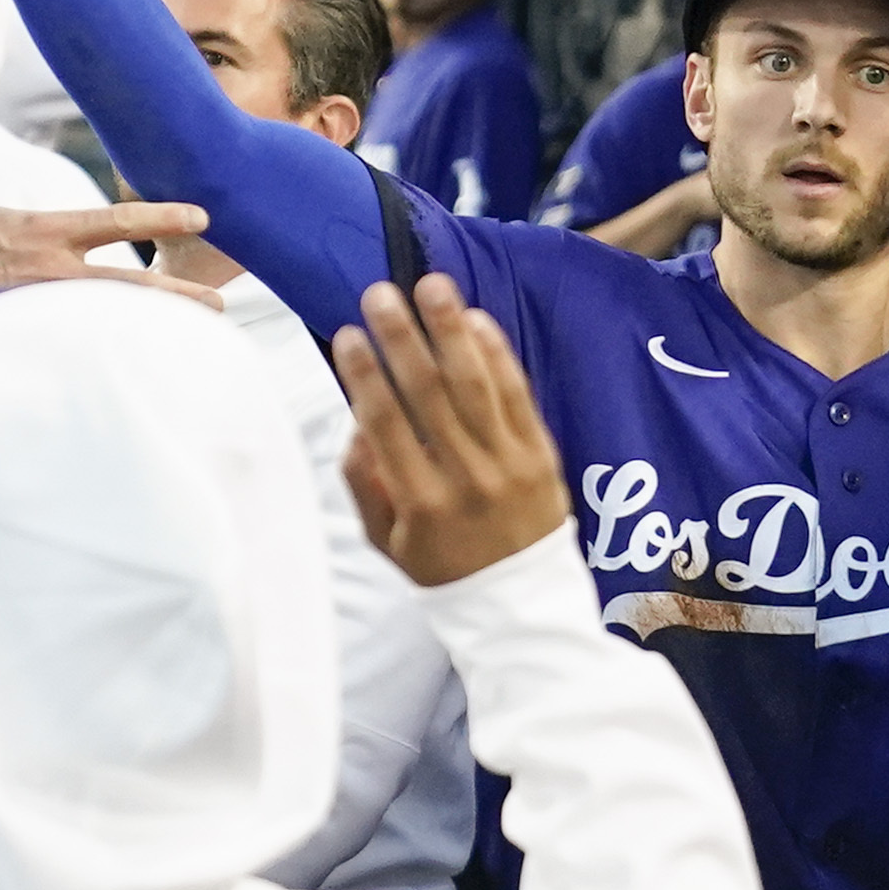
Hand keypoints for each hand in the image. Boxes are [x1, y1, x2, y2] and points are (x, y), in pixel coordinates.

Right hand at [0, 202, 218, 341]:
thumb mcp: (5, 223)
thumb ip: (51, 236)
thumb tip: (85, 245)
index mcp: (46, 232)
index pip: (117, 220)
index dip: (162, 216)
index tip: (201, 217)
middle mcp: (49, 268)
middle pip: (130, 281)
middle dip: (177, 293)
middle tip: (219, 302)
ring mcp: (37, 306)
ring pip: (107, 319)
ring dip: (146, 329)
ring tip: (187, 342)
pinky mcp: (21, 336)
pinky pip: (69, 349)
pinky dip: (99, 359)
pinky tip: (125, 372)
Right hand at [331, 275, 572, 587]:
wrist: (521, 604)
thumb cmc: (444, 569)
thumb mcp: (386, 543)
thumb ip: (365, 485)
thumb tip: (357, 424)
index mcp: (420, 503)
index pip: (386, 426)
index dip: (365, 376)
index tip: (346, 335)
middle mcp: (465, 479)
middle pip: (429, 395)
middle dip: (401, 338)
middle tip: (380, 293)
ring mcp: (508, 464)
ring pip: (476, 385)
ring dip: (451, 330)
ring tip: (431, 285)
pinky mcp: (542, 455)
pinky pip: (518, 395)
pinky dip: (498, 355)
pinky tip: (476, 320)